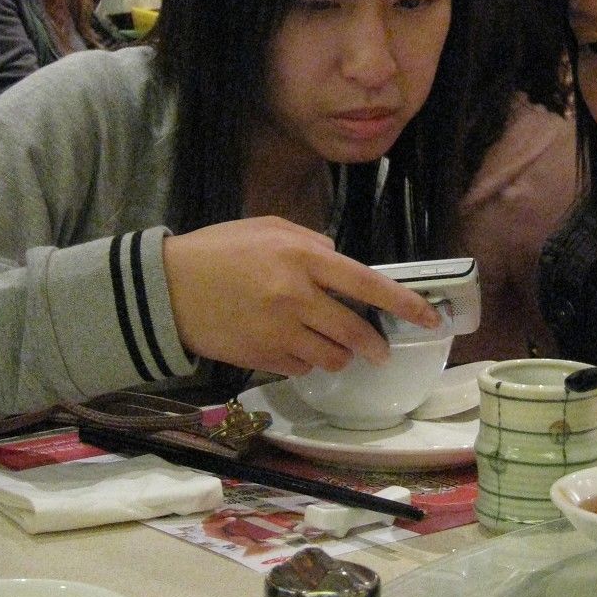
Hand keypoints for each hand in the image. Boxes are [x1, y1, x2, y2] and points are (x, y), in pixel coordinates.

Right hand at [161, 216, 440, 375]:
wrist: (166, 287)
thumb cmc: (220, 250)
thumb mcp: (269, 228)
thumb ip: (312, 243)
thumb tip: (343, 262)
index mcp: (303, 258)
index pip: (367, 284)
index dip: (405, 304)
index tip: (430, 318)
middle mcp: (297, 297)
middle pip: (355, 333)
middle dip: (374, 345)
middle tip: (379, 349)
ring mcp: (279, 332)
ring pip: (332, 358)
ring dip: (339, 355)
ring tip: (328, 345)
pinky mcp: (261, 357)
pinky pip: (302, 368)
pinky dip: (306, 362)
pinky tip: (293, 347)